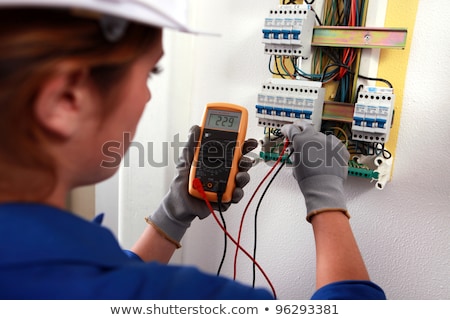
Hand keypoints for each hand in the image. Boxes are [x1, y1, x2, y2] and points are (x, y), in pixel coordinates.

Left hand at [146, 125, 257, 246]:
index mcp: (218, 160)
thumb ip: (191, 143)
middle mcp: (224, 171)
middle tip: (244, 160)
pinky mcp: (224, 198)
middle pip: (242, 164)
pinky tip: (233, 192)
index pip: (234, 149)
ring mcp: (225, 185)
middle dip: (247, 161)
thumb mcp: (186, 159)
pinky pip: (235, 196)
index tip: (248, 142)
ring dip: (244, 177)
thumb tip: (195, 128)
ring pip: (241, 179)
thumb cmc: (182, 180)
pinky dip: (237, 194)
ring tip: (238, 177)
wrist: (177, 201)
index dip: (244, 145)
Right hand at [281, 121, 349, 221]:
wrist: (323, 187)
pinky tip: (326, 156)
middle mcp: (315, 137)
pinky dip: (328, 148)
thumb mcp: (295, 163)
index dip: (287, 129)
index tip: (286, 130)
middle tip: (298, 128)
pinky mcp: (339, 147)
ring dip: (315, 141)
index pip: (291, 129)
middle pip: (306, 126)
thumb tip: (296, 148)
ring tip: (314, 154)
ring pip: (320, 136)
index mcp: (301, 140)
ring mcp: (329, 141)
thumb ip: (295, 152)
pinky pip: (332, 144)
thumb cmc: (308, 178)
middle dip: (300, 127)